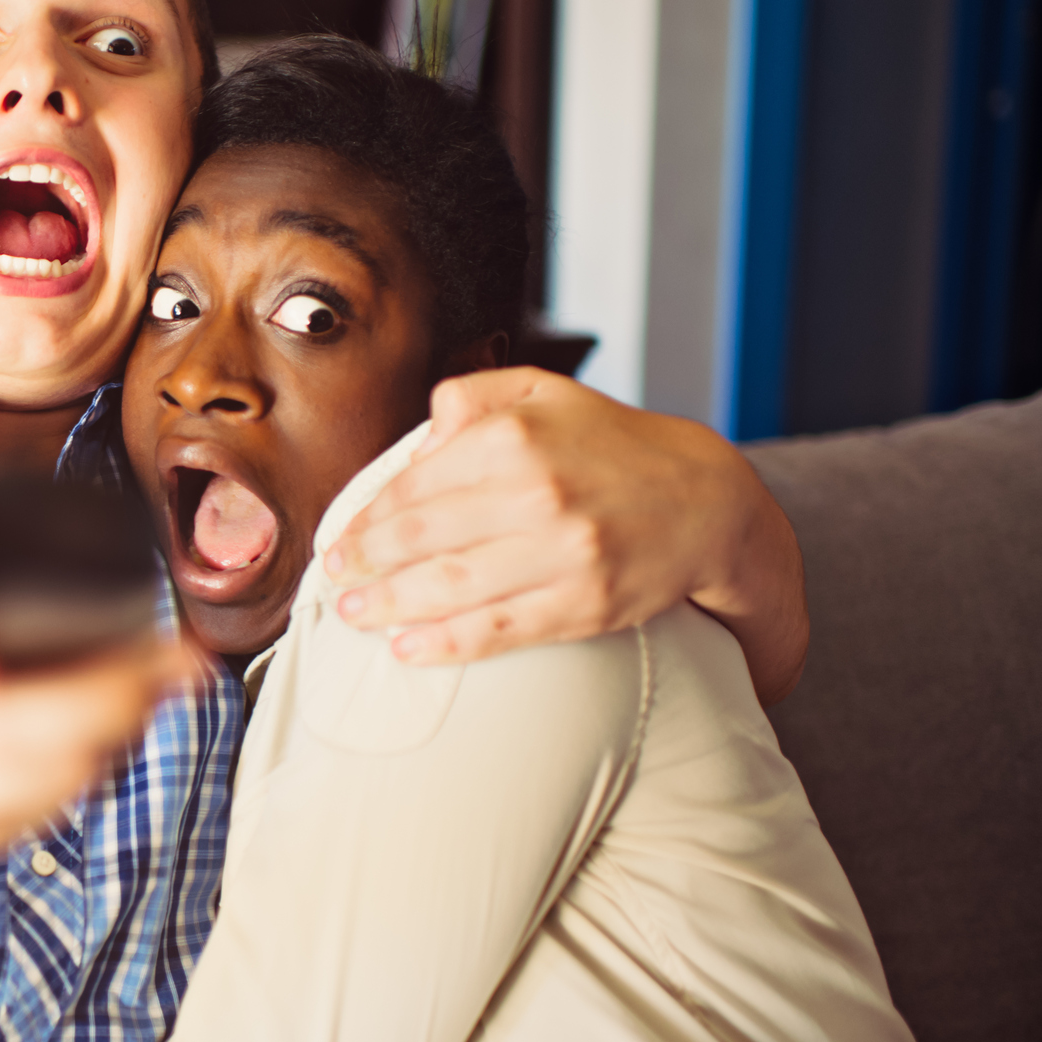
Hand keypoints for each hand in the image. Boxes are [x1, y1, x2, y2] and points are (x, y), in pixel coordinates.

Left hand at [324, 367, 808, 704]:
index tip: (340, 539)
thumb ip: (470, 399)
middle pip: (421, 538)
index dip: (367, 518)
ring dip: (389, 606)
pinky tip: (407, 649)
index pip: (414, 485)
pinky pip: (499, 630)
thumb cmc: (610, 445)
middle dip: (365, 564)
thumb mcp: (543, 392)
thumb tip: (414, 443)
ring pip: (451, 587)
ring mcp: (563, 553)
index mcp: (514, 437)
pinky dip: (446, 644)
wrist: (707, 501)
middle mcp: (536, 492)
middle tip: (333, 581)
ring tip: (353, 615)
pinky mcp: (584, 603)